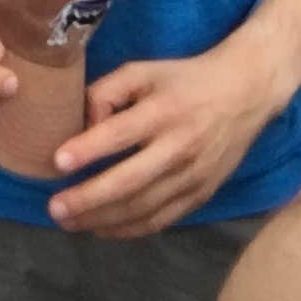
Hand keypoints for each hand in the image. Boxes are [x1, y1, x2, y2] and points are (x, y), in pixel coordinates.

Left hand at [46, 50, 281, 238]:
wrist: (245, 93)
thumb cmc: (184, 79)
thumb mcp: (144, 70)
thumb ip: (107, 92)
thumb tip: (80, 125)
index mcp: (164, 110)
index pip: (121, 133)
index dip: (89, 148)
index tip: (57, 162)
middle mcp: (180, 147)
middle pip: (130, 181)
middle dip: (89, 198)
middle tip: (55, 208)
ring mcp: (193, 175)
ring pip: (144, 207)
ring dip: (103, 219)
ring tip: (69, 223)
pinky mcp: (202, 194)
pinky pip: (162, 219)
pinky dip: (130, 230)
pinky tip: (102, 230)